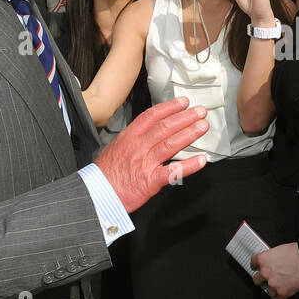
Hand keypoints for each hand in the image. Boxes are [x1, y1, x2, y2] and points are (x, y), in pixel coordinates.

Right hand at [93, 97, 208, 211]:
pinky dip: (189, 166)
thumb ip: (133, 139)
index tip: (183, 103)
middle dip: (185, 117)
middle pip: (165, 127)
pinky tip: (201, 160)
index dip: (170, 108)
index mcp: (129, 137)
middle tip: (200, 112)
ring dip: (190, 133)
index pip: (152, 116)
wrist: (95, 195)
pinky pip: (173, 172)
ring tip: (202, 126)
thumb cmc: (105, 174)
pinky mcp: (151, 181)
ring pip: (171, 144)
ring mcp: (145, 163)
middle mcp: (139, 147)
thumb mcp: (115, 148)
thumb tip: (147, 132)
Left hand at [251, 241, 298, 298]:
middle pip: (257, 279)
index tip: (259, 267)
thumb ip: (272, 257)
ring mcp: (273, 284)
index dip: (257, 265)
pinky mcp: (282, 293)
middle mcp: (265, 273)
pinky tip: (286, 293)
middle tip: (270, 277)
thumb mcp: (280, 249)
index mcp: (263, 260)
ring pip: (268, 291)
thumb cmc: (297, 253)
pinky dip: (283, 298)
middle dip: (262, 279)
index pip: (253, 263)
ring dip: (274, 288)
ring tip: (282, 284)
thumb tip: (273, 260)